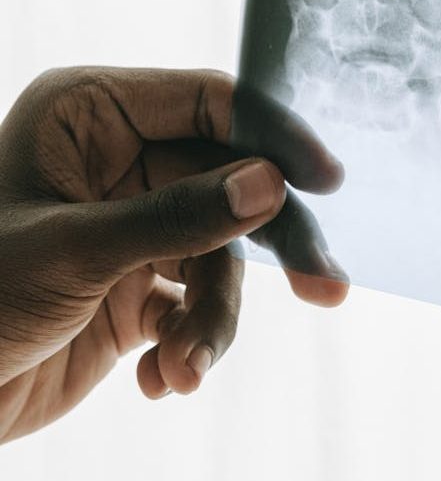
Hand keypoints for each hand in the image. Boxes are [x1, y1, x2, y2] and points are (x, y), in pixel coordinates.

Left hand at [0, 67, 345, 442]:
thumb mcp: (73, 252)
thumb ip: (177, 216)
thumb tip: (270, 184)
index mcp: (95, 116)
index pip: (211, 104)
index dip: (273, 137)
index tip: (325, 180)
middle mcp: (123, 161)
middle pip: (232, 182)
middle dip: (270, 245)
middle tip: (322, 287)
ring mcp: (136, 222)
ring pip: (220, 254)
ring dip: (213, 318)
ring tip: (184, 369)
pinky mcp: (141, 283)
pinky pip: (197, 301)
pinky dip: (190, 342)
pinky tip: (164, 378)